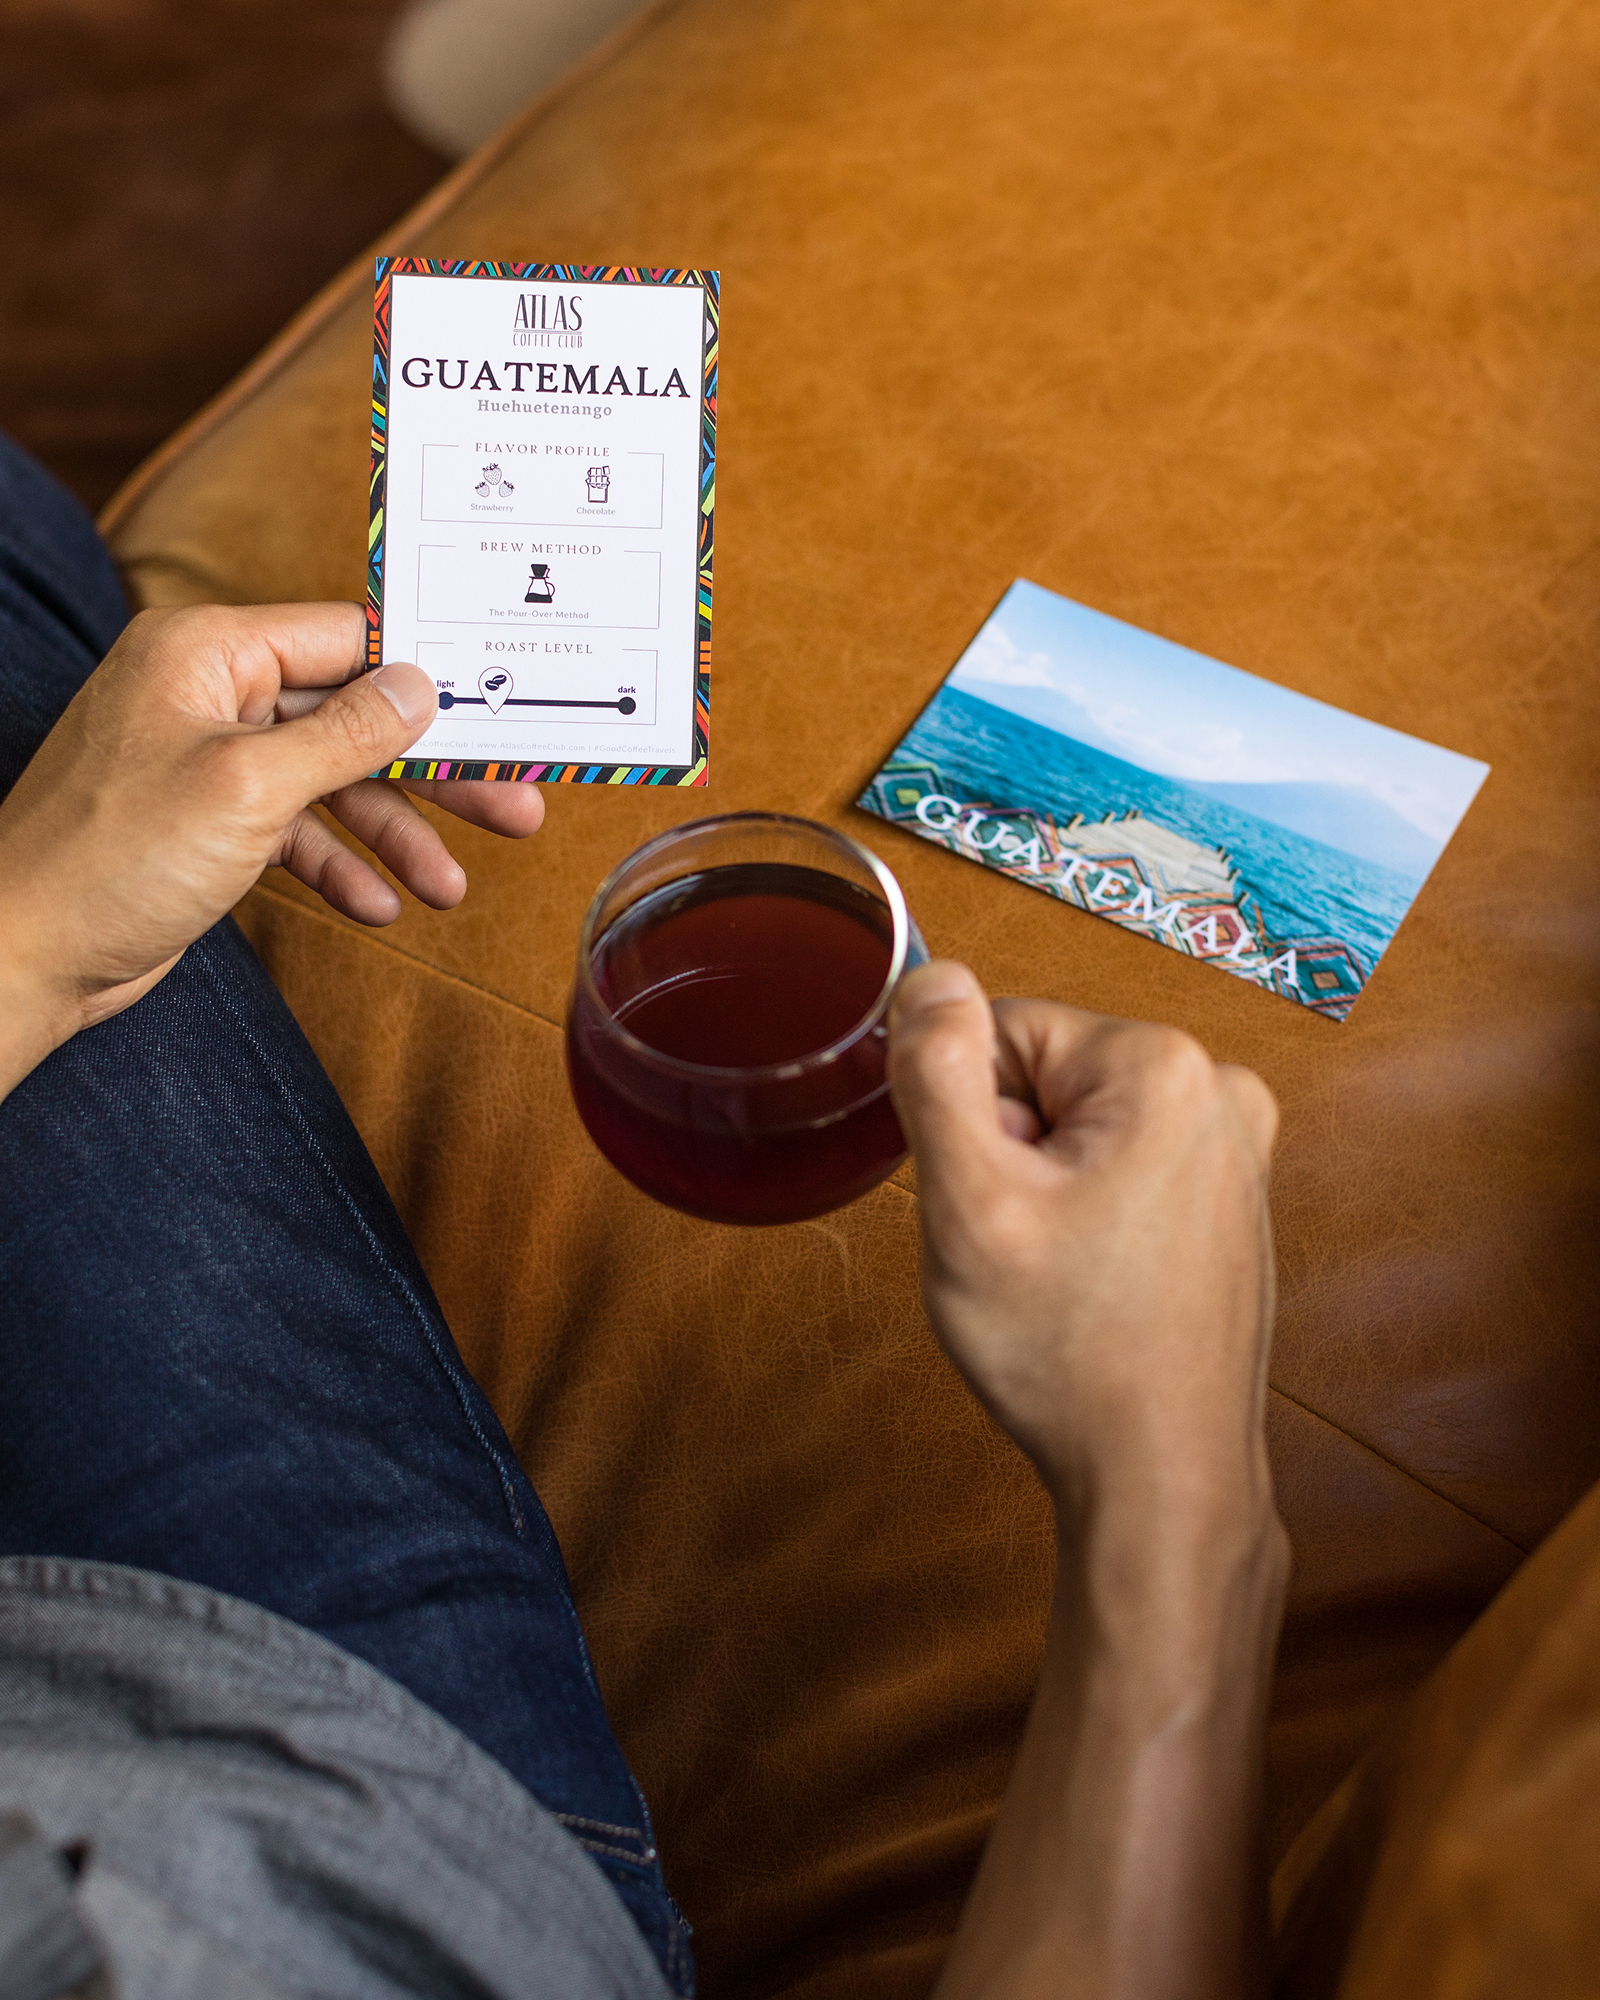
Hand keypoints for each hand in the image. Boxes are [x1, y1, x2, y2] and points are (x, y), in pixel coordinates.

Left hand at [0, 601, 542, 1094]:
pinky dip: (338, 868)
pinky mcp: (207, 824)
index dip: (425, 676)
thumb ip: (345, 734)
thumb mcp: (251, 788)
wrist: (25, 956)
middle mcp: (207, 695)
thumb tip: (418, 685)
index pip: (342, 639)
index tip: (500, 708)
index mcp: (205, 652)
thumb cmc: (112, 859)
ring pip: (331, 783)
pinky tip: (377, 908)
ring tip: (449, 889)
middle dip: (431, 774)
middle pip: (350, 717)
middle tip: (513, 808)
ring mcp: (208, 761)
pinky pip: (296, 832)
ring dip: (394, 837)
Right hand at [887, 960, 1278, 1531]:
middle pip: (1043, 1075)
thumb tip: (930, 977)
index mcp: (1161, 1066)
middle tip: (1024, 1246)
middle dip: (1009, 1153)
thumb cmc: (1071, 1352)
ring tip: (1062, 1272)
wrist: (1161, 1472)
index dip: (967, 1118)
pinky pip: (1120, 1165)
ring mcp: (1236, 1145)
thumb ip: (938, 1071)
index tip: (993, 1201)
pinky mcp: (1233, 1194)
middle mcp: (1219, 1088)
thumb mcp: (969, 1202)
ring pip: (1076, 1125)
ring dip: (1044, 1189)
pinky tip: (1094, 1283)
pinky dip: (1088, 1214)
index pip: (1000, 1031)